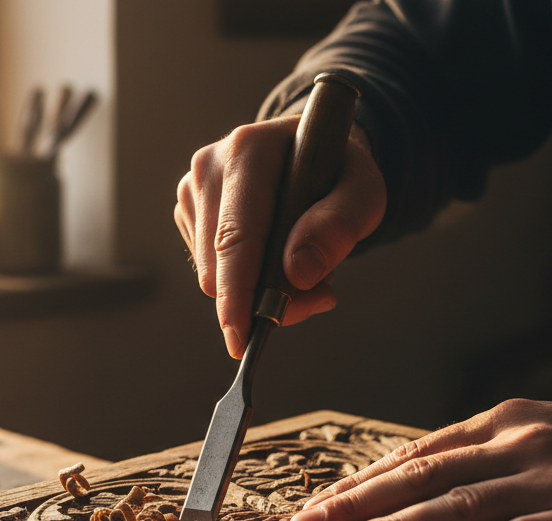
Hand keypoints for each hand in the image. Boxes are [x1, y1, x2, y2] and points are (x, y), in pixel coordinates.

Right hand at [175, 116, 385, 357]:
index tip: (241, 338)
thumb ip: (340, 225)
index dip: (237, 293)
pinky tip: (272, 254)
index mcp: (247, 151)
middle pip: (219, 267)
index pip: (236, 236)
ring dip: (258, 287)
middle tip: (316, 291)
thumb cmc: (339, 171)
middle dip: (262, 297)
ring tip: (298, 258)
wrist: (313, 151)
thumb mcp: (364, 191)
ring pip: (212, 275)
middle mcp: (208, 168)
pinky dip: (245, 279)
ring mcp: (191, 191)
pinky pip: (210, 270)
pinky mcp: (187, 214)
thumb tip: (298, 273)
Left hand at [289, 399, 551, 520]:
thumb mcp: (551, 434)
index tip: (318, 501)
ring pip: (454, 506)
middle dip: (354, 503)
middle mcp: (519, 445)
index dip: (363, 479)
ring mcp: (551, 483)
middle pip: (420, 476)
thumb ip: (491, 452)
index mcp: (508, 423)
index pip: (419, 452)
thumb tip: (428, 472)